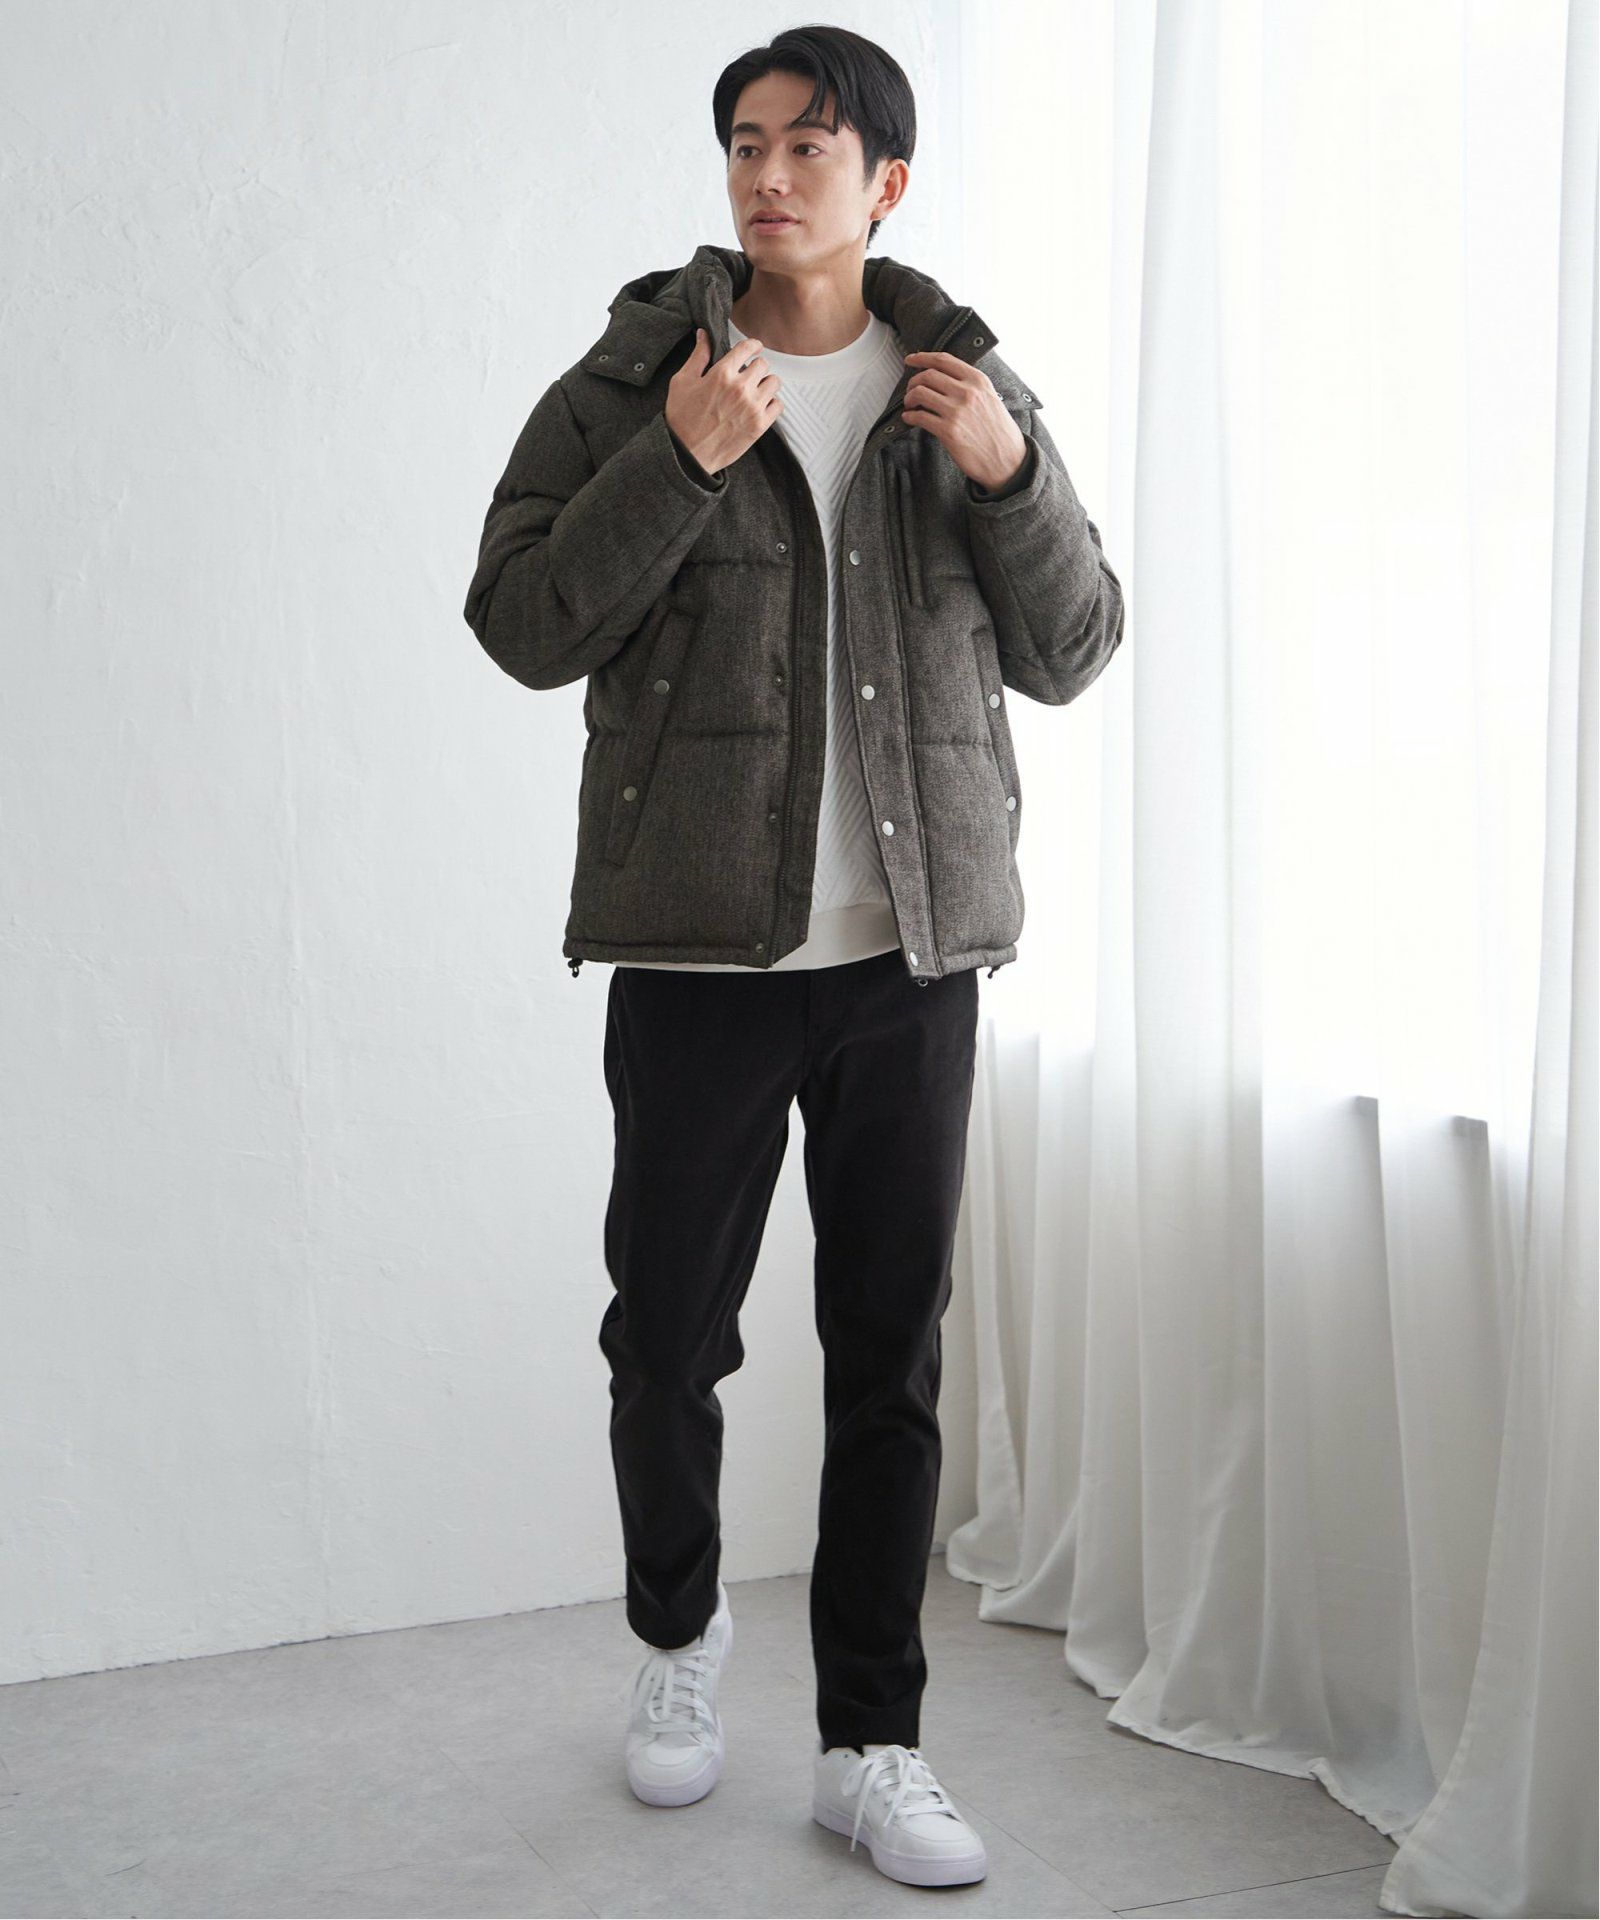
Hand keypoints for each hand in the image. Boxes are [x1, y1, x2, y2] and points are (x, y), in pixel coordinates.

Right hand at [665, 328, 783, 476]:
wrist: (687, 455)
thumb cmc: (681, 419)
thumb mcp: (682, 382)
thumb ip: (697, 356)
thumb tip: (704, 335)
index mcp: (721, 374)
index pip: (747, 348)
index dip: (752, 345)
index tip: (753, 348)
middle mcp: (740, 388)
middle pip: (763, 364)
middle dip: (755, 367)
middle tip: (748, 375)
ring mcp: (752, 407)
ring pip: (774, 382)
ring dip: (765, 384)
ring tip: (754, 390)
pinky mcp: (759, 425)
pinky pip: (778, 405)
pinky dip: (771, 403)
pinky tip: (759, 406)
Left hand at [901, 350, 1027, 492]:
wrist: (1007, 460)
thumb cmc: (998, 431)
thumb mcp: (990, 397)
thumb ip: (970, 385)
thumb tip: (944, 378)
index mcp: (978, 380)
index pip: (943, 360)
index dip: (922, 357)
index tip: (910, 359)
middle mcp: (967, 392)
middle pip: (928, 375)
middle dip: (913, 382)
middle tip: (910, 390)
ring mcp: (957, 411)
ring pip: (920, 393)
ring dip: (909, 398)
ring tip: (910, 405)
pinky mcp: (948, 431)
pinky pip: (919, 417)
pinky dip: (909, 416)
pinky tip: (909, 419)